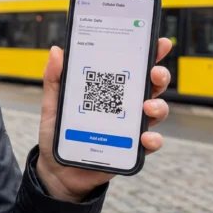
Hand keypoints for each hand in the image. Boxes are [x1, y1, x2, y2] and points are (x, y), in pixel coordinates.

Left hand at [35, 38, 172, 201]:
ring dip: (158, 106)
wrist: (56, 170)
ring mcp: (130, 127)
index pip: (133, 68)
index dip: (149, 54)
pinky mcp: (131, 149)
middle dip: (159, 76)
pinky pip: (150, 143)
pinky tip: (145, 137)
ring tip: (147, 106)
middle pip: (151, 86)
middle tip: (154, 73)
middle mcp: (124, 105)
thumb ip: (54, 79)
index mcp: (109, 90)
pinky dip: (153, 139)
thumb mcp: (53, 104)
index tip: (158, 43)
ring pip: (156, 111)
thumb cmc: (58, 134)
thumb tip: (56, 51)